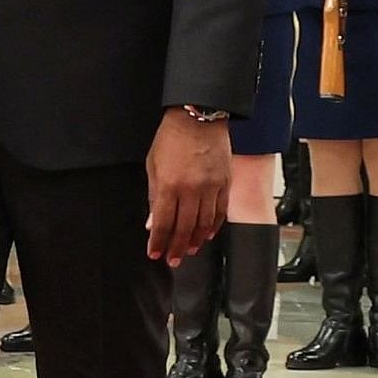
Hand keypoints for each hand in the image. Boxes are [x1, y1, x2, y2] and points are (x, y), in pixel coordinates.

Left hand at [144, 109, 230, 263]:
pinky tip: (206, 236)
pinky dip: (213, 227)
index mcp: (170, 185)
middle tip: (172, 260)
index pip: (163, 223)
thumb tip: (152, 222)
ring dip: (195, 241)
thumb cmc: (171, 138)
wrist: (198, 117)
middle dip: (176, 248)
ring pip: (204, 224)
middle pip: (184, 228)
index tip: (155, 254)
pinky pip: (220, 212)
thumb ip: (154, 196)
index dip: (159, 242)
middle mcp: (192, 190)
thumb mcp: (153, 165)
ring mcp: (211, 188)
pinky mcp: (225, 183)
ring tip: (187, 251)